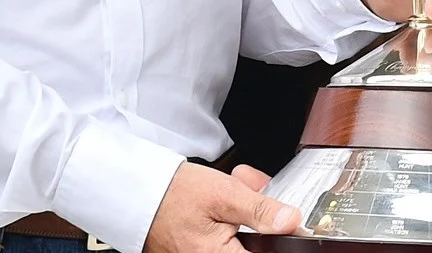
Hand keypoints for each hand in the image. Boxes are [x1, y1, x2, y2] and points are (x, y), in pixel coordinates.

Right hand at [145, 163, 297, 252]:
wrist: (139, 190)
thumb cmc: (174, 193)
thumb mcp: (224, 194)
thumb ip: (260, 212)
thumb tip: (292, 222)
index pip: (268, 252)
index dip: (281, 237)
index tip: (287, 221)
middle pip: (257, 244)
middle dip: (264, 216)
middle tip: (256, 188)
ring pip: (244, 238)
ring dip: (249, 212)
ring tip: (241, 185)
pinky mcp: (200, 249)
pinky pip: (228, 236)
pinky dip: (234, 216)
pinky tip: (229, 198)